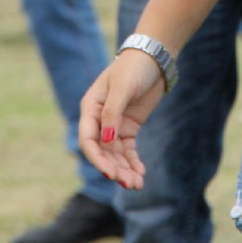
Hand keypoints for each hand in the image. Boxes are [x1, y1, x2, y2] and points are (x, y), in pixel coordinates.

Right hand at [78, 51, 167, 189]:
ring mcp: (114, 125)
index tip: (110, 174)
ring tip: (137, 184)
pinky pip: (128, 151)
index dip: (97, 159)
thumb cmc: (133, 68)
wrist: (153, 58)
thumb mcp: (122, 87)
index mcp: (90, 108)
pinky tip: (141, 174)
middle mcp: (99, 119)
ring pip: (115, 155)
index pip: (88, 140)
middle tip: (129, 184)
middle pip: (102, 152)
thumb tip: (106, 140)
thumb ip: (112, 113)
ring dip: (124, 170)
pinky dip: (133, 163)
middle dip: (114, 169)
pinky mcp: (128, 128)